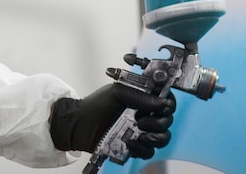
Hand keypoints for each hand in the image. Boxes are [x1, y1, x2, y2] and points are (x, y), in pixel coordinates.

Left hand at [49, 83, 175, 158]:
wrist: (77, 126)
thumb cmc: (94, 106)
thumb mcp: (117, 92)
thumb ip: (140, 96)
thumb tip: (161, 102)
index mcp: (143, 98)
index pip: (166, 100)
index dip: (168, 104)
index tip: (162, 107)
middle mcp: (145, 114)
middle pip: (168, 120)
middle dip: (159, 122)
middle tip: (141, 121)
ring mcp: (141, 132)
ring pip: (163, 138)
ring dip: (155, 137)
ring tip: (140, 135)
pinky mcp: (135, 147)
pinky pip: (149, 152)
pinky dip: (142, 149)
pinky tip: (130, 143)